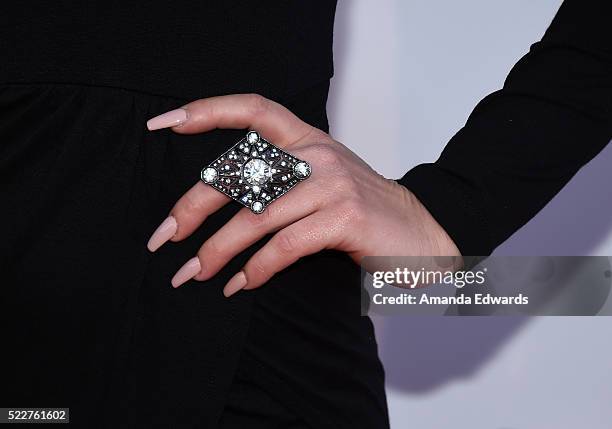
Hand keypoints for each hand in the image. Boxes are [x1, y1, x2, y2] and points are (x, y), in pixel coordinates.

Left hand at [145, 94, 460, 295]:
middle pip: (240, 172)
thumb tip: (220, 212)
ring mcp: (332, 183)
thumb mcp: (320, 181)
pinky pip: (285, 245)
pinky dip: (257, 268)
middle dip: (193, 206)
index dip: (208, 111)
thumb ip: (279, 182)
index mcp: (308, 138)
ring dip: (218, 249)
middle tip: (164, 237)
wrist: (423, 231)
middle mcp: (317, 153)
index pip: (254, 109)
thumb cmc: (363, 211)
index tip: (164, 124)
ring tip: (195, 274)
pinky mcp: (345, 217)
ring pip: (257, 215)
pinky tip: (241, 284)